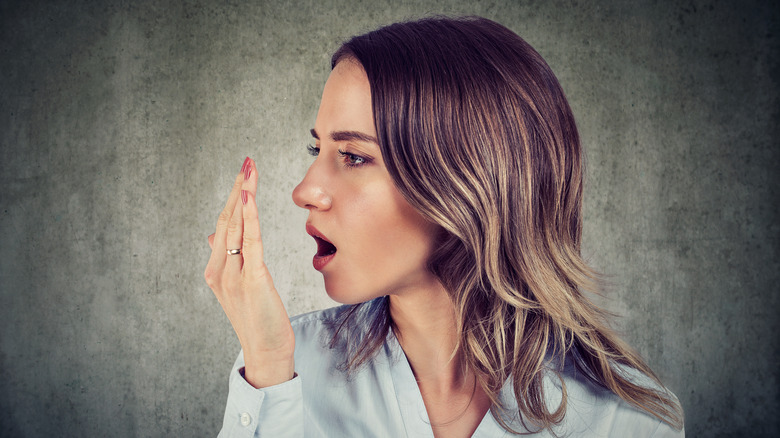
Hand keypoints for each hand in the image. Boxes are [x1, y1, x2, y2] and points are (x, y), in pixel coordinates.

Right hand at [205, 157, 294, 387]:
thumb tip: (212, 234)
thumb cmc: (259, 318)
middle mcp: (219, 270)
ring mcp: (232, 275)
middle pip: (227, 219)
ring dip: (243, 194)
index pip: (224, 224)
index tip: (243, 173)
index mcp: (215, 270)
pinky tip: (249, 195)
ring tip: (249, 168)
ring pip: (235, 226)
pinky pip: (249, 242)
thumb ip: (226, 259)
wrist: (267, 351)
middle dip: (238, 187)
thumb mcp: (239, 286)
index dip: (234, 197)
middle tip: (247, 160)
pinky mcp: (251, 280)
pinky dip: (248, 216)